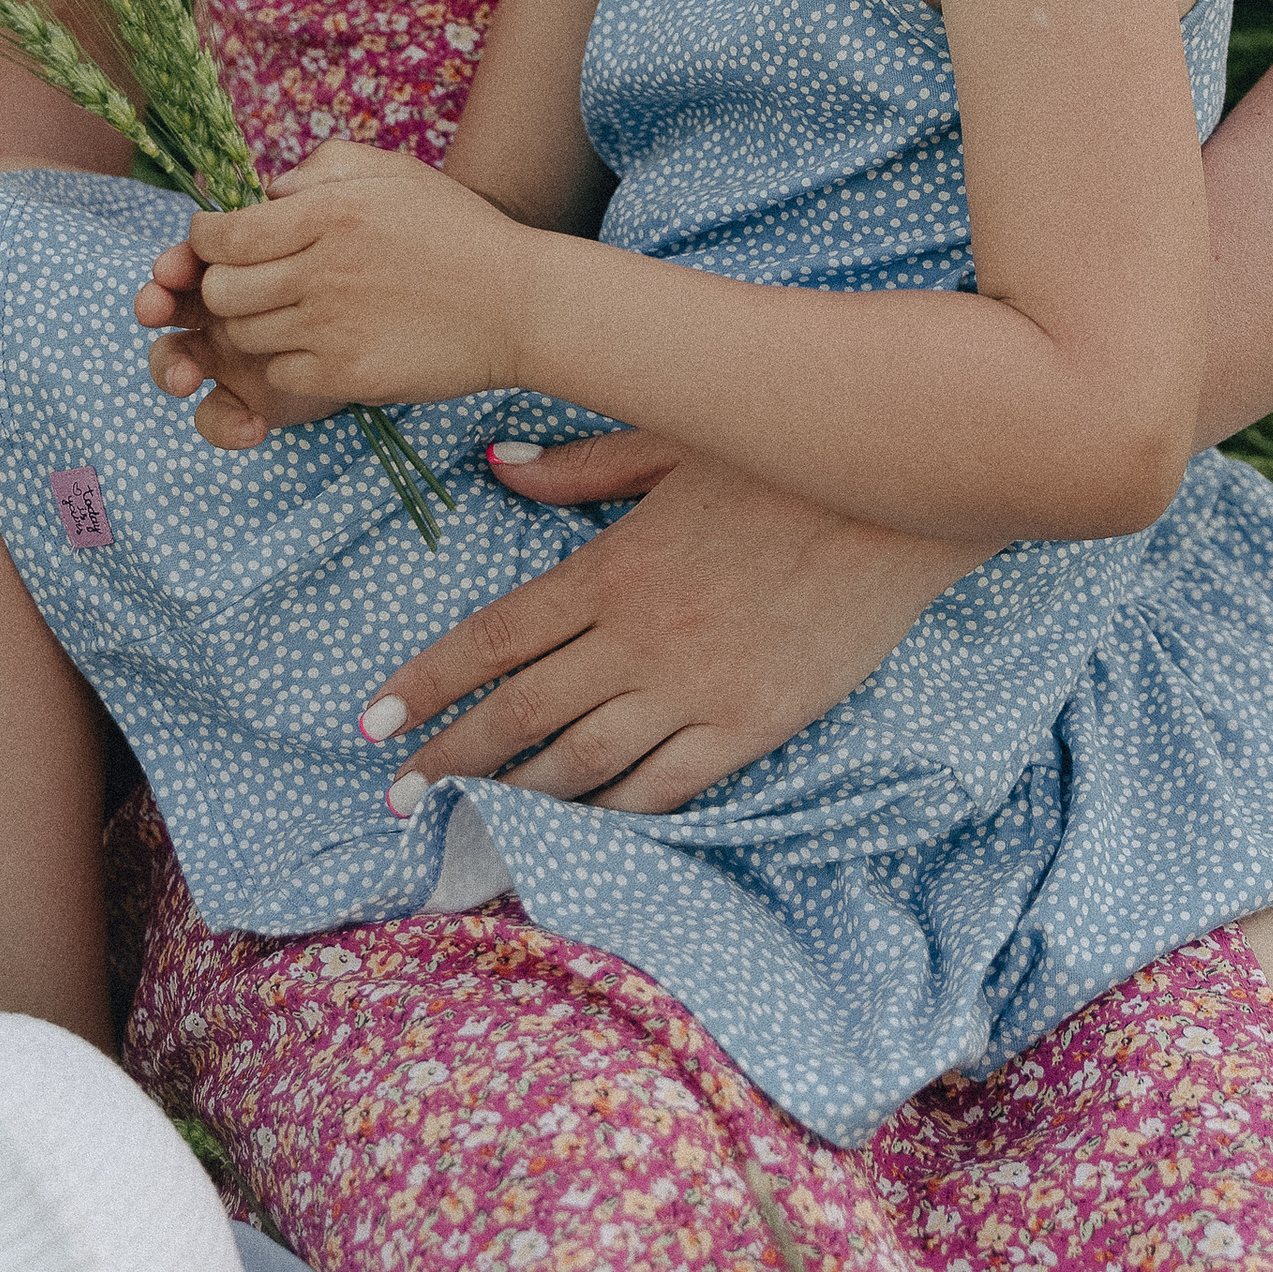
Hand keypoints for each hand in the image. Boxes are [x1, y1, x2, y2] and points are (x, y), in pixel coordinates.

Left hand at [149, 140, 525, 441]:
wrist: (520, 303)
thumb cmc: (457, 232)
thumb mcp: (395, 173)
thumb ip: (322, 167)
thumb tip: (267, 192)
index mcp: (329, 211)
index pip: (222, 236)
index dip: (207, 242)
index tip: (221, 244)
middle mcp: (323, 269)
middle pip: (220, 292)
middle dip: (224, 287)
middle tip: (255, 283)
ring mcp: (333, 327)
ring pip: (245, 336)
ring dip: (258, 325)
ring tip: (295, 313)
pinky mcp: (348, 375)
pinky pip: (280, 375)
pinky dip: (289, 363)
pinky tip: (322, 345)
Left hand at [360, 435, 987, 812]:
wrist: (900, 491)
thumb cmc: (779, 456)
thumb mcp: (668, 439)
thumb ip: (576, 466)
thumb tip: (492, 465)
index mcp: (611, 567)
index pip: (494, 638)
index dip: (427, 683)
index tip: (373, 720)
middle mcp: (639, 638)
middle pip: (521, 714)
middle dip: (450, 758)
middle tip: (396, 796)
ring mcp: (695, 688)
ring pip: (583, 764)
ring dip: (515, 797)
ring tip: (466, 824)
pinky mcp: (751, 724)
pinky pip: (665, 787)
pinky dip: (612, 814)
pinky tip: (575, 832)